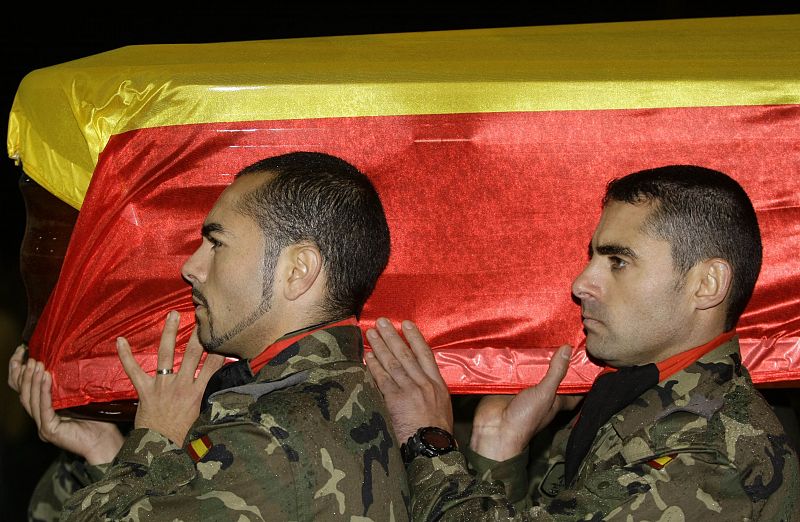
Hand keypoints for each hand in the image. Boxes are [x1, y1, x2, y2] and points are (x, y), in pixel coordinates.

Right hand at [9, 345, 123, 464]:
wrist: (106, 441)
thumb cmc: (99, 419)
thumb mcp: (81, 396)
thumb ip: (70, 383)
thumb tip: (69, 357)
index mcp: (44, 409)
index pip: (23, 388)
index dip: (19, 370)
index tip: (22, 351)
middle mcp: (40, 417)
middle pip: (22, 393)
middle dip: (23, 373)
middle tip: (29, 356)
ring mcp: (42, 425)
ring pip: (30, 399)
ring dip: (32, 380)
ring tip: (36, 364)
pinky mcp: (49, 430)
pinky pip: (43, 407)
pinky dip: (43, 391)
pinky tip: (45, 377)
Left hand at [117, 311, 224, 444]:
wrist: (159, 449)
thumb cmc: (182, 434)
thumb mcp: (200, 415)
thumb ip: (204, 396)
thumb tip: (212, 381)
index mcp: (197, 392)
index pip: (213, 365)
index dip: (219, 348)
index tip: (223, 332)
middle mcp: (181, 385)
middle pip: (193, 353)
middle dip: (198, 333)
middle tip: (202, 314)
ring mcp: (162, 386)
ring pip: (167, 354)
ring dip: (169, 332)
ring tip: (173, 315)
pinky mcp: (144, 390)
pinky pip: (133, 370)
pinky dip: (126, 355)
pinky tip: (120, 340)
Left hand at [364, 318, 452, 442]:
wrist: (433, 448)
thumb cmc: (437, 433)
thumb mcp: (442, 407)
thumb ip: (431, 391)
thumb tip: (419, 380)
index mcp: (438, 385)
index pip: (426, 354)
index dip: (415, 337)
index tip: (406, 324)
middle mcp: (424, 384)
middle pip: (406, 354)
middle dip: (393, 336)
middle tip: (381, 322)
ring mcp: (410, 391)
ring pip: (393, 363)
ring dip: (380, 347)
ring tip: (370, 334)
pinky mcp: (396, 400)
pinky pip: (383, 379)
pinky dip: (375, 367)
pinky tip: (368, 357)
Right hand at [470, 344, 579, 460]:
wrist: (495, 429)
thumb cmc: (526, 418)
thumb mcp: (545, 394)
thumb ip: (556, 372)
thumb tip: (568, 349)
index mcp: (556, 399)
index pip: (575, 389)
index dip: (581, 378)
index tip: (587, 360)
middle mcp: (541, 393)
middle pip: (552, 375)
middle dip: (556, 360)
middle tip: (560, 339)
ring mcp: (524, 389)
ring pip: (532, 370)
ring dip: (533, 358)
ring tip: (538, 336)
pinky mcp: (507, 385)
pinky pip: (513, 370)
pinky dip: (514, 360)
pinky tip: (516, 344)